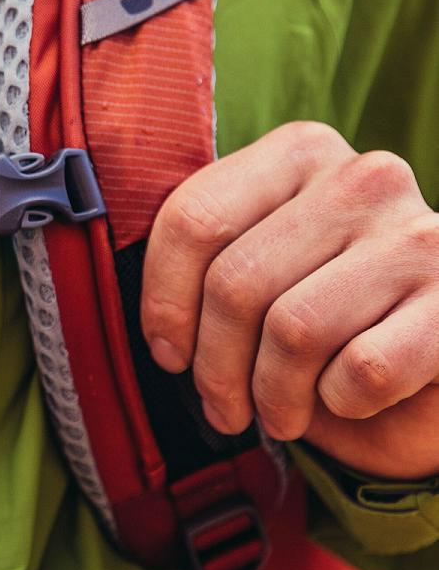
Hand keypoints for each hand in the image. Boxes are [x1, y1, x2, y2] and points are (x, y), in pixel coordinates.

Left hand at [141, 122, 438, 479]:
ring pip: (294, 329)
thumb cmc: (329, 327)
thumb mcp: (259, 279)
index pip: (194, 218)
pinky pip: (362, 369)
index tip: (169, 355)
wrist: (431, 376)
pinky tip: (347, 400)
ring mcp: (418, 236)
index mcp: (300, 154)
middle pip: (235, 282)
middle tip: (226, 408)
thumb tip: (159, 334)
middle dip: (215, 368)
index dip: (164, 303)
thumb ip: (209, 272)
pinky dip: (341, 404)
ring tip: (280, 415)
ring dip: (274, 396)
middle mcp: (364, 178)